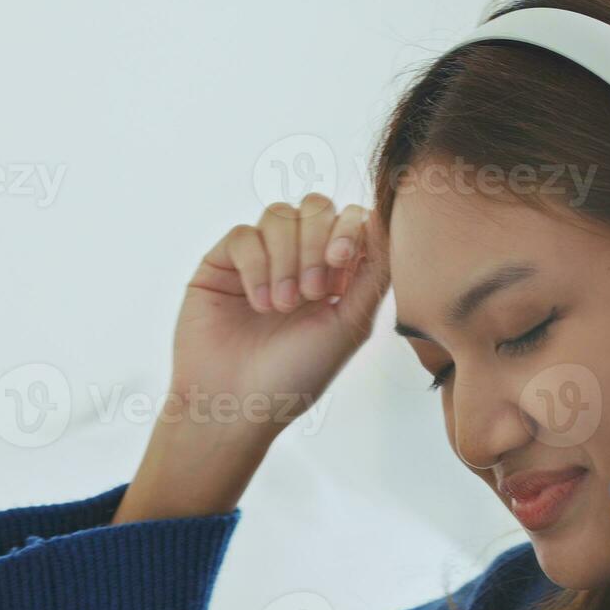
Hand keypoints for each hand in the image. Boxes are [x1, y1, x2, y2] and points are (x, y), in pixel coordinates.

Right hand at [170, 193, 388, 433]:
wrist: (238, 403)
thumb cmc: (297, 374)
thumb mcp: (349, 325)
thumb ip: (373, 272)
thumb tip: (386, 219)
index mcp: (335, 272)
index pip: (350, 219)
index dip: (348, 228)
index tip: (340, 260)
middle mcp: (298, 259)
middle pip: (316, 207)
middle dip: (316, 244)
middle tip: (312, 293)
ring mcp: (260, 257)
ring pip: (279, 215)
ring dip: (286, 260)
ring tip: (283, 306)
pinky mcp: (222, 262)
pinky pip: (244, 235)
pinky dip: (256, 267)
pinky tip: (258, 305)